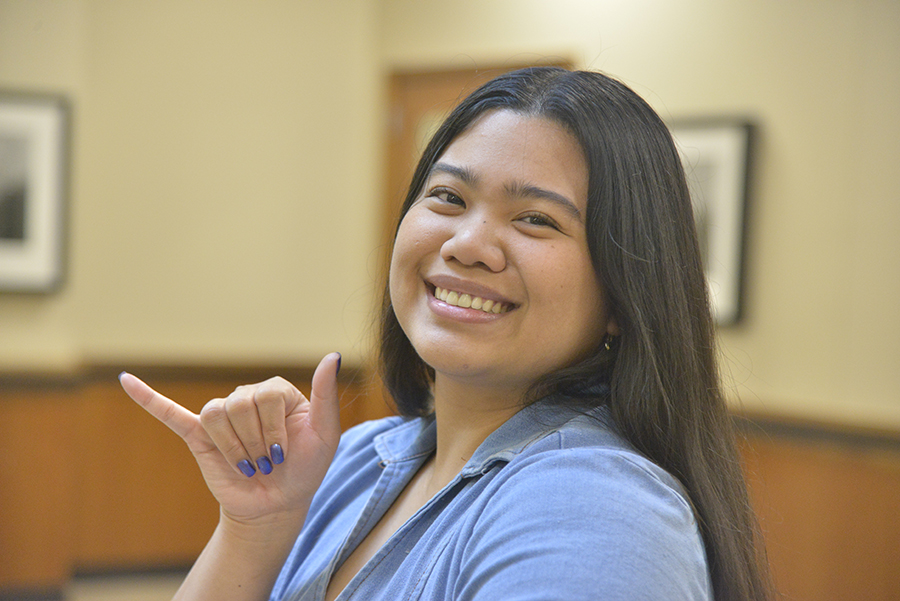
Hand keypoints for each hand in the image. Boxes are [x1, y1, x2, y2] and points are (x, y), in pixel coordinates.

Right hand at [119, 352, 342, 525]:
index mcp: (276, 391)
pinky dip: (148, 398)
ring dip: (232, 448)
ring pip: (215, 414)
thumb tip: (332, 356)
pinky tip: (127, 380)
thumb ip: (327, 395)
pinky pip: (170, 414)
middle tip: (264, 464)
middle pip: (239, 405)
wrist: (278, 503)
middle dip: (255, 443)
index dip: (275, 431)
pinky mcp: (199, 436)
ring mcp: (222, 416)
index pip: (266, 396)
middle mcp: (247, 397)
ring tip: (246, 465)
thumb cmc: (305, 468)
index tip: (284, 455)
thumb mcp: (326, 434)